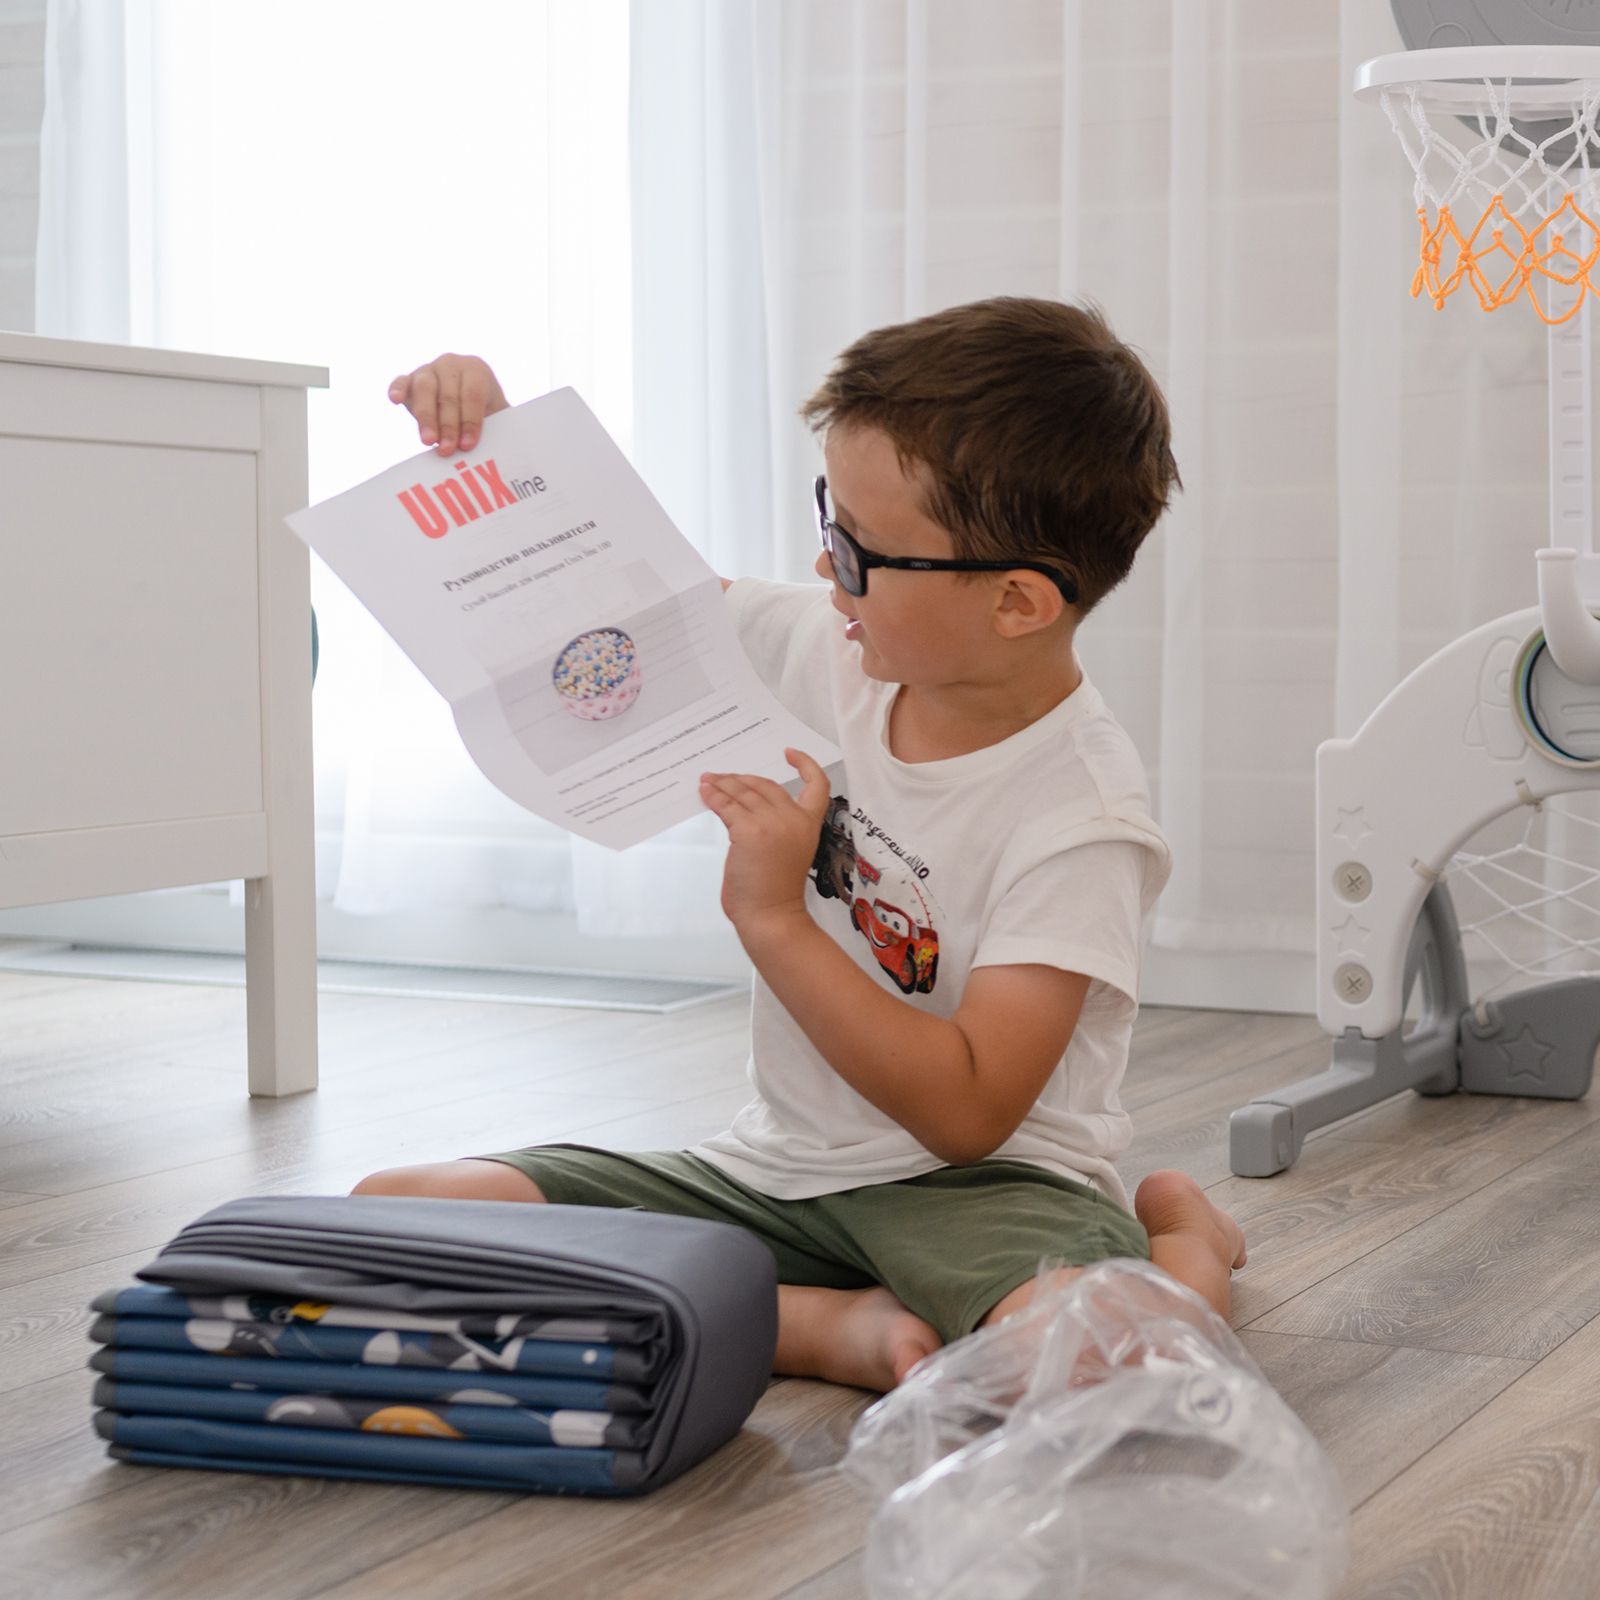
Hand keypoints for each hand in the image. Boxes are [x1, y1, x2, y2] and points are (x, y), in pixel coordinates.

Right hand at [388, 353, 509, 454]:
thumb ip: (489, 428)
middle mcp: (451, 365)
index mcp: (476, 369)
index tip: (468, 445)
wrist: (471, 405)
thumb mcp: (494, 417)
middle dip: (448, 425)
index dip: (470, 420)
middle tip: (447, 449)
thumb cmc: (486, 415)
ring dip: (426, 417)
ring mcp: (429, 369)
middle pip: (448, 394)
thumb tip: (480, 448)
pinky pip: (401, 381)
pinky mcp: (409, 379)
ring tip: (428, 441)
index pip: (472, 394)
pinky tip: (395, 400)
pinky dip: (397, 389)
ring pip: (425, 389)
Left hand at [699, 749, 830, 935]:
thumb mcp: (784, 851)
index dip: (805, 764)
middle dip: (741, 779)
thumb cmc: (774, 893)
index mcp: (809, 825)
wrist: (771, 916)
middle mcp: (793, 819)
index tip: (790, 754)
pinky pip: (726, 805)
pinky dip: (713, 796)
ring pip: (742, 792)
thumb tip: (739, 807)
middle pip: (765, 785)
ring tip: (708, 781)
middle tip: (722, 778)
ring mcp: (771, 823)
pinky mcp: (747, 830)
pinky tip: (706, 792)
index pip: (818, 785)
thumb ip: (771, 827)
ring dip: (722, 784)